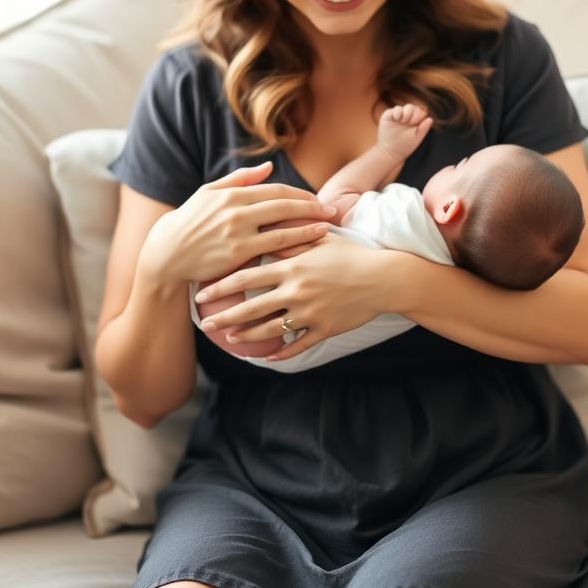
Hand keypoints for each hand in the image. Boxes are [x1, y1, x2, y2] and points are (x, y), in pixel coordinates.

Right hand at [135, 159, 336, 290]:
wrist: (166, 253)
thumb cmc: (189, 222)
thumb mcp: (209, 193)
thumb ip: (240, 179)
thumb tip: (268, 166)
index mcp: (232, 193)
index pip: (275, 189)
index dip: (299, 193)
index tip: (316, 199)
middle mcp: (237, 209)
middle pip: (283, 203)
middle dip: (311, 206)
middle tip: (332, 210)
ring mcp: (238, 231)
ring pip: (283, 224)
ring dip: (309, 224)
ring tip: (328, 225)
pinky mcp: (238, 253)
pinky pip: (273, 246)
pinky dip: (295, 242)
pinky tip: (311, 243)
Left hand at [193, 233, 396, 360]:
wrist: (384, 278)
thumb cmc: (351, 254)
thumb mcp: (319, 241)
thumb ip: (290, 238)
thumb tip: (263, 230)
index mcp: (292, 268)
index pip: (247, 279)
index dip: (221, 288)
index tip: (203, 294)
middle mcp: (296, 292)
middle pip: (252, 308)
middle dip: (225, 318)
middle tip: (206, 323)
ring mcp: (310, 313)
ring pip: (271, 330)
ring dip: (247, 336)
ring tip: (230, 339)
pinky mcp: (324, 329)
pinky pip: (298, 345)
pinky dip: (281, 352)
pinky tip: (268, 357)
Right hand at [377, 103, 432, 159]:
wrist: (390, 151)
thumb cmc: (404, 146)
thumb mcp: (416, 138)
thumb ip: (423, 129)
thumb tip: (430, 118)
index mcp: (415, 122)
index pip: (421, 112)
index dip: (419, 115)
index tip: (415, 124)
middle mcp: (407, 117)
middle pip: (413, 108)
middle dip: (413, 113)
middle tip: (410, 122)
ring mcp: (398, 116)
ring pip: (405, 107)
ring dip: (407, 112)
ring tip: (403, 121)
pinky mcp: (389, 115)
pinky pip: (396, 109)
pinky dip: (398, 112)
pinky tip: (397, 118)